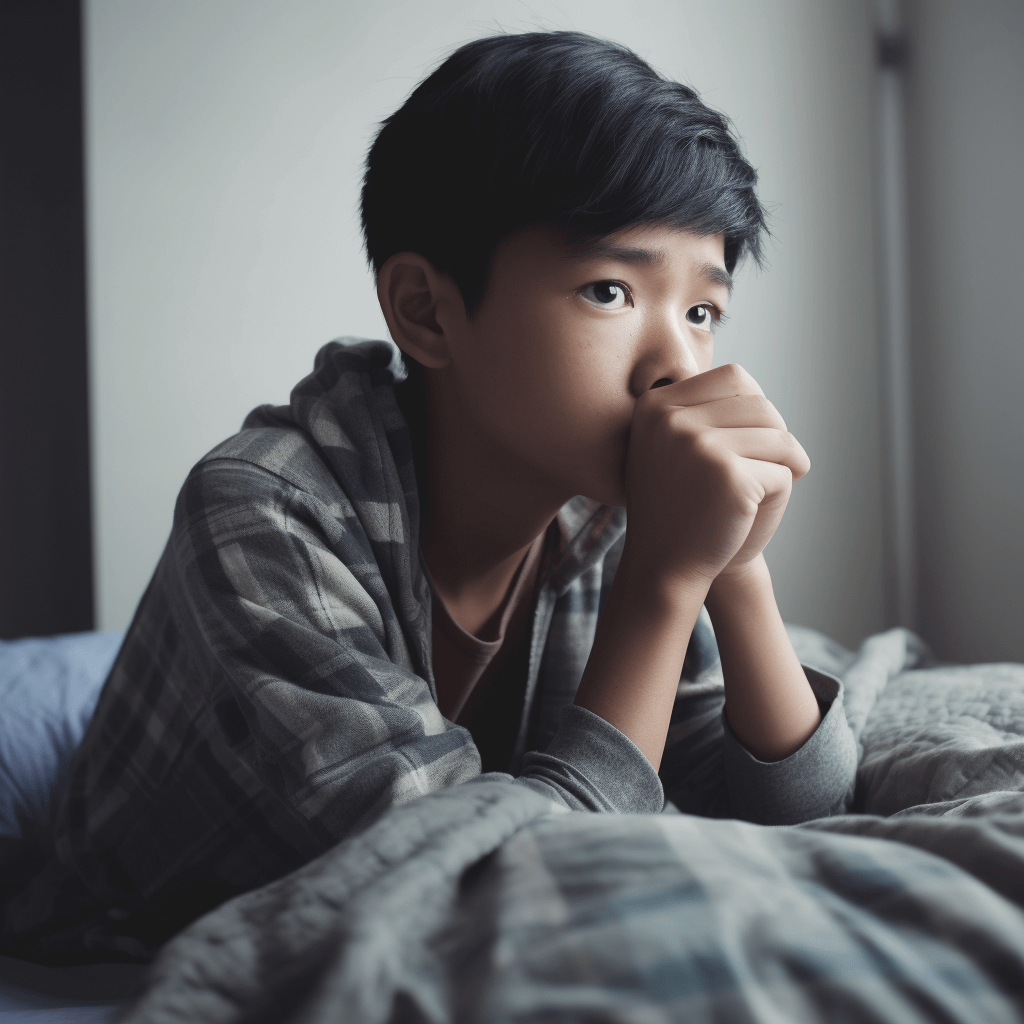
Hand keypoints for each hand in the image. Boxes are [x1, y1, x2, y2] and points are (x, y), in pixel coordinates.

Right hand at [623, 363, 808, 589]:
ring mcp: (697, 444)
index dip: (755, 410)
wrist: (664, 566)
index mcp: (655, 405)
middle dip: (775, 438)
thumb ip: (697, 410)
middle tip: (766, 470)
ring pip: (779, 435)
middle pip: (761, 405)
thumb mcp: (670, 446)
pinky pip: (784, 471)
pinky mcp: (727, 475)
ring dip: (785, 464)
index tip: (748, 445)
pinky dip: (780, 493)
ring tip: (763, 488)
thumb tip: (747, 379)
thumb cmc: (678, 505)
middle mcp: (670, 418)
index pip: (734, 377)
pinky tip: (752, 510)